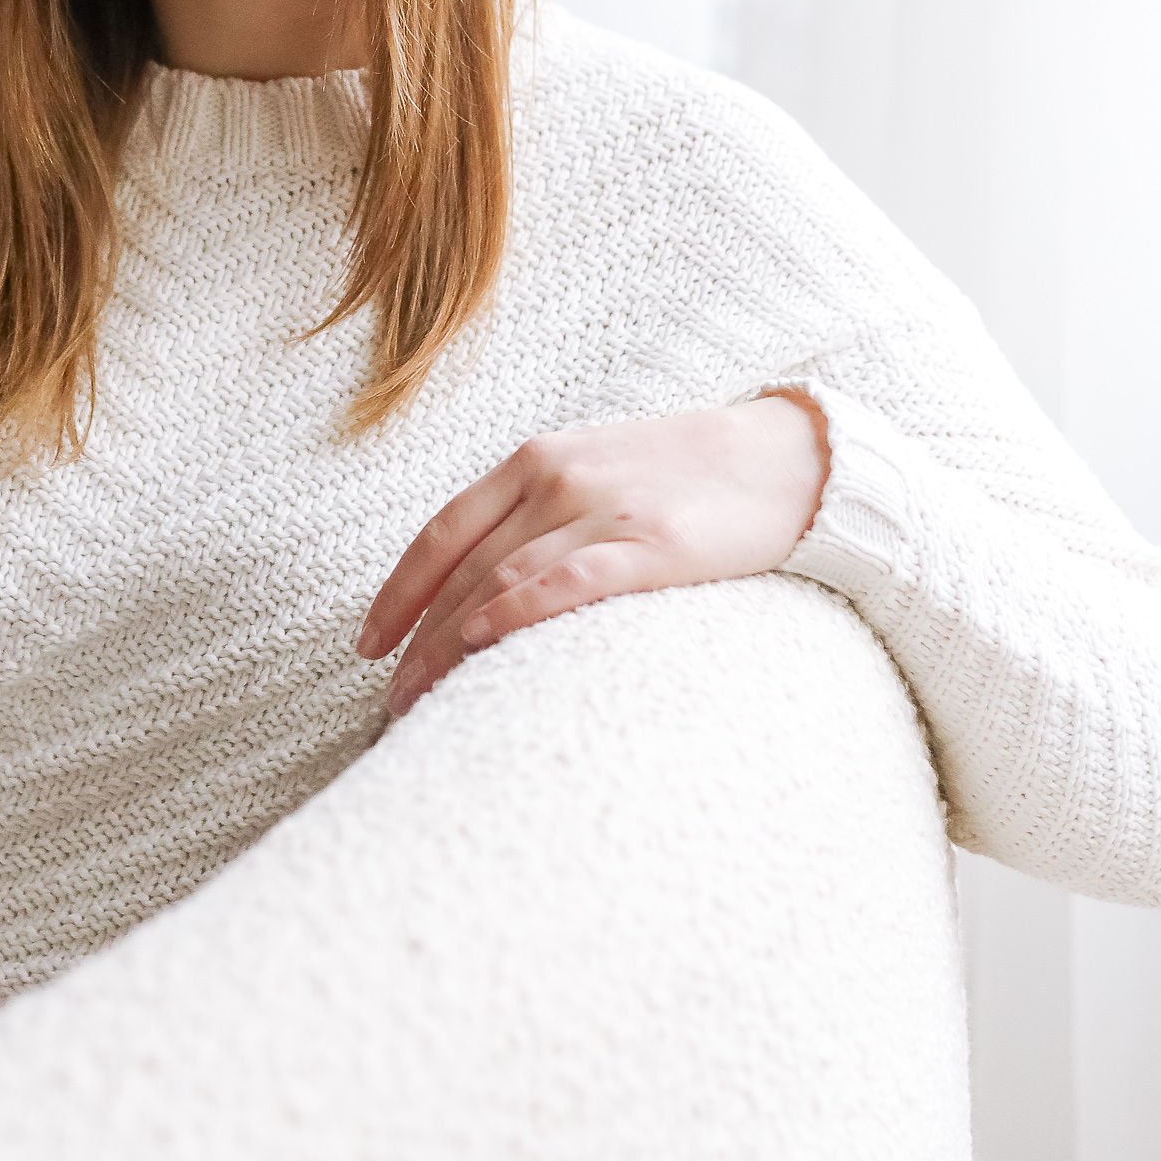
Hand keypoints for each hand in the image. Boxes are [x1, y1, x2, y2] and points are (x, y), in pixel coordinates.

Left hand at [357, 392, 830, 717]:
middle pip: (463, 567)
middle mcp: (558, 478)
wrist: (792, 459)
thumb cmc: (693, 474)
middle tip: (390, 699)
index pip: (443, 530)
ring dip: (449, 645)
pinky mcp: (651, 544)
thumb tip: (485, 578)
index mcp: (538, 458)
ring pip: (498, 580)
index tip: (369, 644)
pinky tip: (480, 647)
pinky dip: (512, 612)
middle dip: (418, 636)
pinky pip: (564, 582)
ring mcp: (603, 509)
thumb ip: (544, 510)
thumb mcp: (601, 470)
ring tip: (419, 702)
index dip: (399, 590)